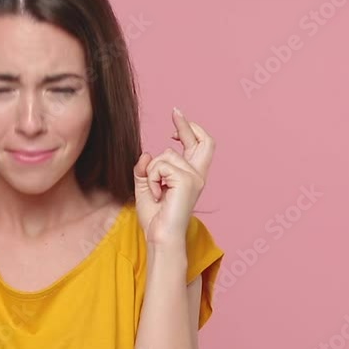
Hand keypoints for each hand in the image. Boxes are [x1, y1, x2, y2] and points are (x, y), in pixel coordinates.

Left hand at [133, 108, 214, 245]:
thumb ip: (146, 169)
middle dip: (187, 124)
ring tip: (155, 192)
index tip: (176, 117)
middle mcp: (198, 175)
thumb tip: (147, 154)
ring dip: (151, 172)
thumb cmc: (155, 218)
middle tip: (175, 111)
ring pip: (164, 155)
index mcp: (191, 176)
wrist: (160, 237)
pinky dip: (152, 179)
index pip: (199, 146)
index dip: (189, 129)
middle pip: (203, 140)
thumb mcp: (146, 187)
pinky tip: (157, 195)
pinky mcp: (187, 180)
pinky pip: (159, 165)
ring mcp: (195, 177)